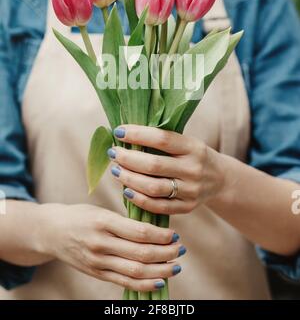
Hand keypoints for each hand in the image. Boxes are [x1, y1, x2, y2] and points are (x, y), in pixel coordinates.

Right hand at [41, 203, 184, 291]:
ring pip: (136, 271)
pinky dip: (145, 284)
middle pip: (141, 253)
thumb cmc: (80, 216)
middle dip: (166, 253)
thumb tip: (157, 224)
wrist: (51, 232)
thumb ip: (124, 218)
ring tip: (176, 265)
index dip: (161, 235)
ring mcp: (98, 261)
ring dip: (161, 270)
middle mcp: (100, 243)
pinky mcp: (97, 273)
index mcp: (103, 221)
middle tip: (180, 249)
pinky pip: (125, 282)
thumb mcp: (100, 209)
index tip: (174, 234)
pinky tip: (160, 280)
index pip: (139, 232)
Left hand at [109, 125, 227, 214]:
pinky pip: (158, 206)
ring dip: (129, 179)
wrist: (220, 180)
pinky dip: (138, 199)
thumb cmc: (193, 155)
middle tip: (113, 153)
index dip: (138, 135)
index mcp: (193, 147)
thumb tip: (124, 133)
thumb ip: (162, 139)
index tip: (118, 132)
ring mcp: (191, 190)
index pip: (162, 139)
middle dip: (128, 158)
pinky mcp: (186, 207)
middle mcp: (193, 169)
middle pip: (154, 165)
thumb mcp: (186, 142)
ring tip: (115, 170)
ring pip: (153, 187)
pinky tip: (126, 190)